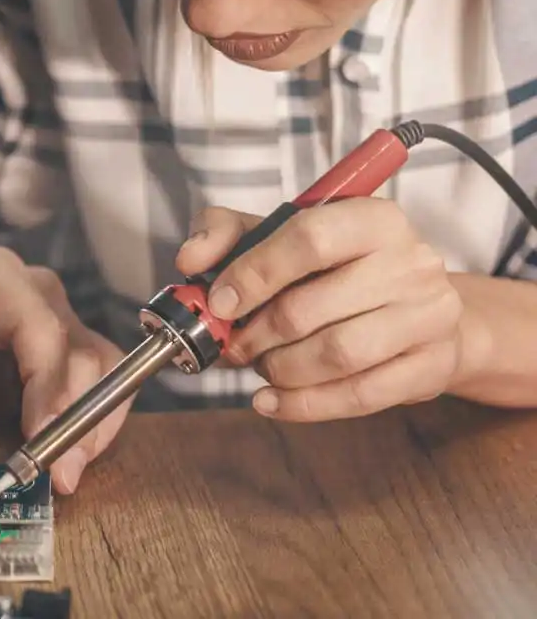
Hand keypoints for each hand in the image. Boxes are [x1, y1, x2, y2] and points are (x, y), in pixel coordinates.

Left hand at [0, 248, 124, 494]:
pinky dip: (95, 425)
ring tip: (67, 472)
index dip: (47, 388)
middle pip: (80, 352)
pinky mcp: (76, 346)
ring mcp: (63, 315)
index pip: (39, 329)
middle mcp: (38, 289)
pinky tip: (71, 456)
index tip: (40, 440)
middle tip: (60, 474)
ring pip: (105, 368)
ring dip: (93, 425)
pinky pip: (107, 384)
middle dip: (75, 418)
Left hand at [176, 200, 463, 420]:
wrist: (418, 306)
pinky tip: (272, 401)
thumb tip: (190, 259)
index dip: (255, 274)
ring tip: (261, 366)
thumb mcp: (281, 233)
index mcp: (372, 218)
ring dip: (282, 369)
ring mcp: (428, 316)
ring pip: (338, 355)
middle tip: (235, 345)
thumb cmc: (340, 266)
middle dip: (259, 333)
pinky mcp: (433, 367)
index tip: (221, 302)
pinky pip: (362, 395)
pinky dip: (306, 405)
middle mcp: (410, 262)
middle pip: (314, 306)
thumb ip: (227, 233)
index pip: (308, 239)